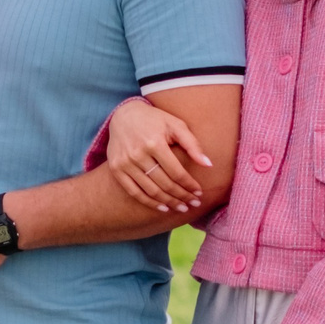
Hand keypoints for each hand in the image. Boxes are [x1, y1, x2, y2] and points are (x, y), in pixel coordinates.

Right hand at [103, 97, 212, 212]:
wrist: (124, 115)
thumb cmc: (155, 120)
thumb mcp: (176, 125)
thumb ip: (192, 144)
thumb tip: (208, 165)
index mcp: (154, 142)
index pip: (176, 172)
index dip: (189, 185)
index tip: (199, 192)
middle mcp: (138, 154)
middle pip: (164, 184)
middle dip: (182, 196)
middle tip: (194, 204)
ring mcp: (125, 163)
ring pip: (150, 191)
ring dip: (168, 202)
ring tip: (181, 208)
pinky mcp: (116, 169)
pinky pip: (134, 192)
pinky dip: (149, 202)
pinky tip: (163, 207)